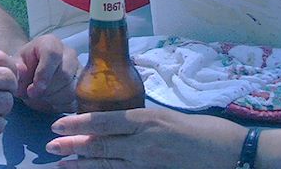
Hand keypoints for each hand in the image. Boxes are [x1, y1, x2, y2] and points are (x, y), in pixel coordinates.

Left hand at [15, 35, 78, 112]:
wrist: (34, 71)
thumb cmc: (25, 66)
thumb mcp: (15, 65)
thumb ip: (16, 69)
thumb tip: (21, 71)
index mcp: (50, 43)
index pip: (53, 54)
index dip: (43, 74)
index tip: (32, 90)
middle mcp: (69, 53)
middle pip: (64, 75)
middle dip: (46, 91)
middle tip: (32, 95)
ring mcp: (79, 69)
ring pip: (71, 90)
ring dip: (53, 99)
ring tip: (41, 97)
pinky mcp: (84, 85)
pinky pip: (76, 100)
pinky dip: (61, 105)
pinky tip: (51, 101)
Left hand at [46, 108, 245, 167]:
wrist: (231, 152)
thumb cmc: (203, 129)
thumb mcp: (168, 116)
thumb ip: (141, 120)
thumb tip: (118, 122)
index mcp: (146, 120)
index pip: (104, 121)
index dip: (78, 123)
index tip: (58, 124)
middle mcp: (144, 143)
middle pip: (100, 145)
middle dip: (73, 147)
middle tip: (49, 148)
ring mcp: (149, 164)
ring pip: (108, 165)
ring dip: (83, 166)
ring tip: (61, 165)